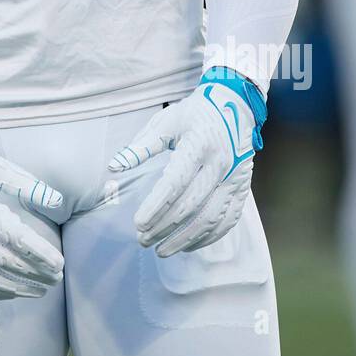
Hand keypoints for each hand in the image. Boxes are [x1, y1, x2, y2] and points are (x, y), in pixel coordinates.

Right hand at [0, 133, 64, 299]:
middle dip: (34, 273)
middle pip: (4, 261)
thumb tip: (57, 201)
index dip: (39, 253)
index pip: (14, 236)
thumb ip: (27, 184)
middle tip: (56, 278)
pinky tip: (11, 292)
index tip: (59, 262)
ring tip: (40, 289)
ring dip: (17, 288)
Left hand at [108, 71, 266, 257]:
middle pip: (190, 205)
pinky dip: (207, 237)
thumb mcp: (166, 121)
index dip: (156, 206)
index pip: (175, 183)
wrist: (236, 106)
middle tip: (142, 239)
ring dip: (184, 238)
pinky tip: (188, 245)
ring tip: (162, 249)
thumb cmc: (194, 114)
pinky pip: (227, 220)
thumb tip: (114, 166)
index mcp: (199, 145)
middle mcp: (220, 164)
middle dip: (164, 226)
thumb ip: (140, 146)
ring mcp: (235, 179)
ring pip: (210, 218)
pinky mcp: (242, 189)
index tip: (137, 223)